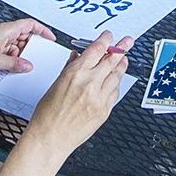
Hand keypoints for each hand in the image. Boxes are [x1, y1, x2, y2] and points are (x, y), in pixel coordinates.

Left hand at [0, 19, 54, 74]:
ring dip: (19, 55)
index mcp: (7, 29)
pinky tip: (7, 67)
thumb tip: (28, 65)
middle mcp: (3, 32)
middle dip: (31, 47)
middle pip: (24, 36)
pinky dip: (10, 58)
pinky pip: (6, 51)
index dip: (43, 30)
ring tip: (17, 66)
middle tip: (35, 58)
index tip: (50, 39)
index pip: (31, 24)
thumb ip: (14, 63)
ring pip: (15, 45)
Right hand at [28, 32, 133, 152]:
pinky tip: (116, 81)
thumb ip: (70, 67)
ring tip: (124, 59)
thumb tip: (78, 56)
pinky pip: (115, 92)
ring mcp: (99, 98)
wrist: (50, 138)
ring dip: (121, 65)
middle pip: (112, 60)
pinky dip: (116, 84)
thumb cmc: (48, 114)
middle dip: (122, 48)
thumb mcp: (56, 84)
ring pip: (117, 76)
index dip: (106, 40)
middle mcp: (90, 83)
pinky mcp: (105, 111)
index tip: (109, 36)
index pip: (96, 49)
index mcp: (75, 73)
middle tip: (127, 41)